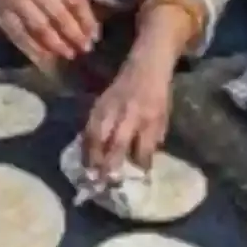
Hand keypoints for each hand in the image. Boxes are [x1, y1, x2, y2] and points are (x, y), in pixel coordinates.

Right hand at [0, 0, 99, 63]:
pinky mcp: (4, 12)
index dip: (86, 19)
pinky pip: (21, 34)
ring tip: (69, 54)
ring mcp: (17, 0)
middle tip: (85, 49)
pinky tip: (47, 55)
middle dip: (74, 34)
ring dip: (57, 44)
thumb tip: (91, 26)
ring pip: (40, 27)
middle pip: (59, 14)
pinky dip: (35, 47)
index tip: (95, 36)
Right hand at [83, 56, 174, 176]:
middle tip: (102, 181)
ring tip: (88, 171)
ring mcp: (110, 107)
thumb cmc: (157, 94)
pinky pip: (89, 125)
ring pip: (97, 134)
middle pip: (115, 142)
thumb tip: (141, 165)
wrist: (146, 65)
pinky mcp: (99, 103)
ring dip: (91, 154)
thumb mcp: (163, 117)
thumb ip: (151, 140)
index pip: (143, 145)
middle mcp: (128, 113)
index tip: (136, 178)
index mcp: (149, 117)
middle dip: (108, 163)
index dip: (139, 163)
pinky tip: (84, 153)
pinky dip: (86, 141)